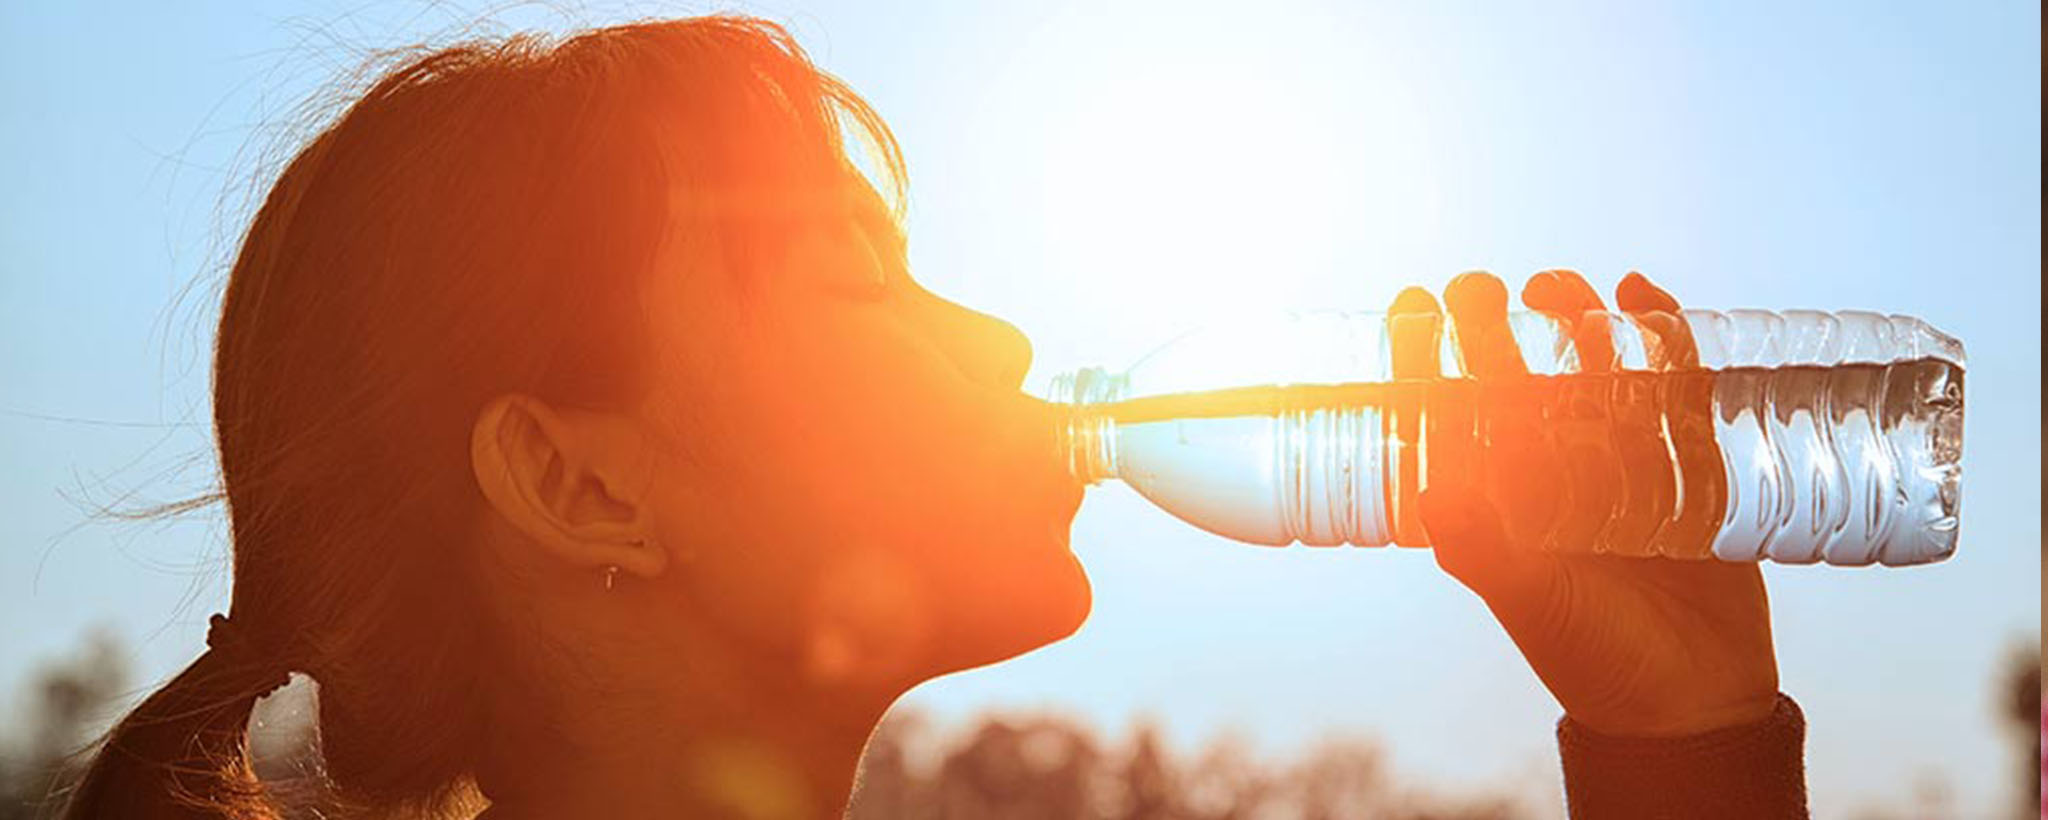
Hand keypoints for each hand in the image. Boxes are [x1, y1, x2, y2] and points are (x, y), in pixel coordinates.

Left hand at [1391, 270, 1779, 736]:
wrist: (1693, 701)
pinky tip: (1644, 294)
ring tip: (1558, 287)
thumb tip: (1433, 489)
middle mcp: (1551, 472)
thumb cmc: (1593, 657)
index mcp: (1500, 499)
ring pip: (1589, 368)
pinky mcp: (1687, 463)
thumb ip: (1482, 546)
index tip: (1413, 305)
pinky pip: (1672, 385)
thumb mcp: (1530, 601)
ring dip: (1573, 320)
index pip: (1449, 412)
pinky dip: (1662, 336)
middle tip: (1482, 286)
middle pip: (1517, 375)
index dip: (1423, 357)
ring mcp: (1619, 462)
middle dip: (1495, 324)